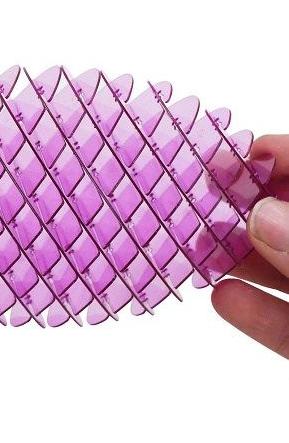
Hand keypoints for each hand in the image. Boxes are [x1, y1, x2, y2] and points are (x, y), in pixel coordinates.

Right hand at [213, 135, 288, 358]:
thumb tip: (261, 216)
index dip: (285, 158)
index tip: (242, 152)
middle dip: (247, 209)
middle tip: (203, 199)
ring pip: (284, 271)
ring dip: (241, 260)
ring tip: (199, 246)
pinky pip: (288, 325)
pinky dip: (256, 314)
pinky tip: (224, 299)